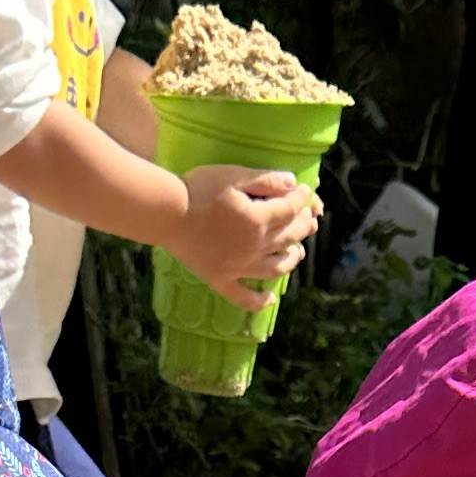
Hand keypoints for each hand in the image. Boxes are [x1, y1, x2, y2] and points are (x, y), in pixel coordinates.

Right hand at [173, 165, 320, 308]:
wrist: (167, 214)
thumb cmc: (198, 190)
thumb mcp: (233, 175)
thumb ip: (265, 180)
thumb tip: (292, 183)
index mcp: (259, 219)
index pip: (291, 209)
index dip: (302, 198)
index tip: (305, 191)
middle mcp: (255, 247)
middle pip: (289, 238)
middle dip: (303, 226)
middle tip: (308, 219)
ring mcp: (238, 267)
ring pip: (276, 268)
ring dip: (291, 260)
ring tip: (296, 253)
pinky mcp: (220, 279)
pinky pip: (243, 297)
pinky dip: (259, 301)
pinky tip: (270, 300)